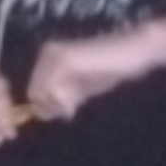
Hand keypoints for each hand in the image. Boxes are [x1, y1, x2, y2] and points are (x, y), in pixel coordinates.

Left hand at [26, 27, 153, 121]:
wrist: (131, 53)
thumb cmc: (109, 69)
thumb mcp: (79, 88)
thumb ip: (61, 97)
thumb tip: (40, 113)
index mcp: (49, 55)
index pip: (34, 91)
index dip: (49, 106)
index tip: (70, 108)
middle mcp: (48, 52)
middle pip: (34, 94)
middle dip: (52, 107)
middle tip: (75, 106)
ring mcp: (55, 55)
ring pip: (40, 94)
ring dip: (58, 105)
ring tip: (79, 101)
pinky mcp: (66, 61)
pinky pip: (52, 91)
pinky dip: (63, 102)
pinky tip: (79, 100)